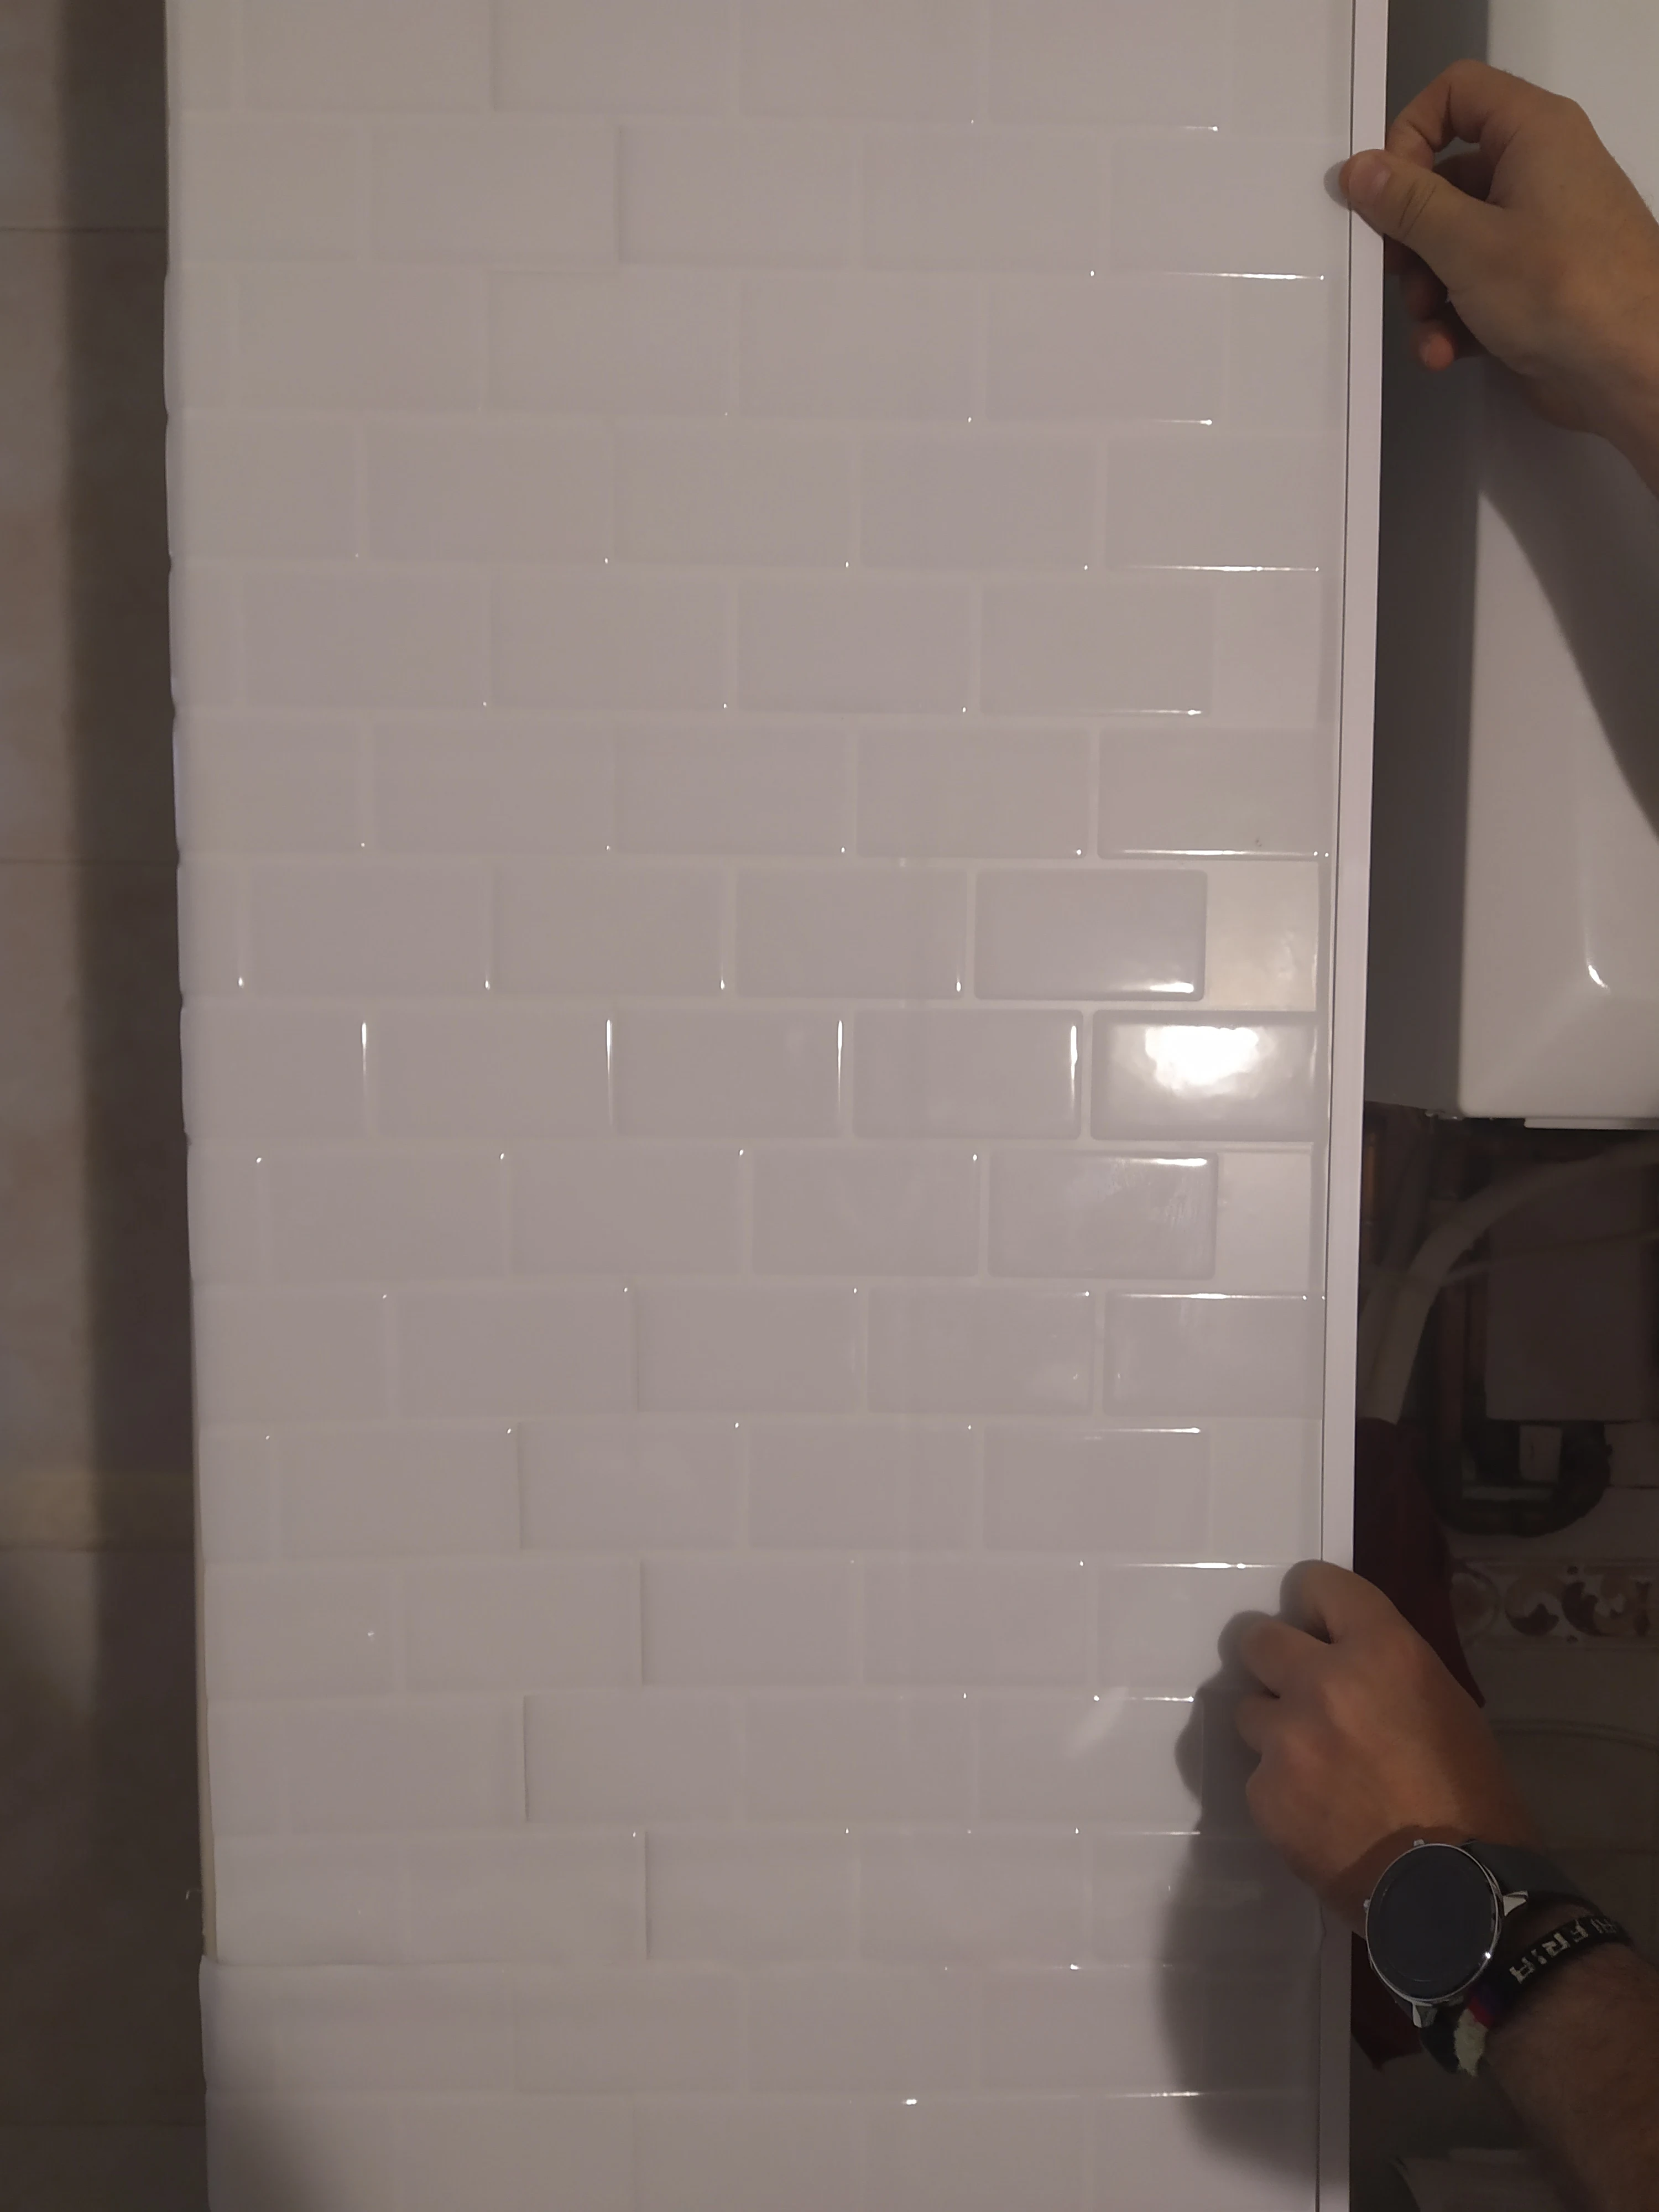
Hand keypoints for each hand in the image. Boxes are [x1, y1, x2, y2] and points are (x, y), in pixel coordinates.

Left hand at [1235, 1561, 1536, 1928]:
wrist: (1456, 1896)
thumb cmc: (1473, 1799)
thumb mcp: (1446, 1706)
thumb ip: (1386, 1670)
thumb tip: (1347, 1660)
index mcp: (1382, 1651)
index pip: (1317, 1584)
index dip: (1313, 1603)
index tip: (1314, 1623)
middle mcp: (1323, 1682)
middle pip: (1257, 1638)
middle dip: (1274, 1660)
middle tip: (1299, 1691)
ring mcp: (1287, 1739)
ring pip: (1249, 1709)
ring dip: (1275, 1730)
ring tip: (1315, 1768)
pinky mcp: (1264, 1794)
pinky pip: (1256, 1774)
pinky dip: (1280, 1790)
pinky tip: (1316, 1816)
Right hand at [1340, 62, 1658, 470]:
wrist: (1634, 369)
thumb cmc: (1565, 290)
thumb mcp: (1467, 242)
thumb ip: (1406, 203)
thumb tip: (1359, 169)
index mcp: (1533, 133)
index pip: (1457, 93)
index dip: (1410, 133)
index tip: (1384, 190)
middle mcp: (1538, 172)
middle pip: (1445, 179)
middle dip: (1411, 236)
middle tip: (1397, 272)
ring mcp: (1536, 232)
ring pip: (1452, 243)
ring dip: (1426, 291)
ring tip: (1429, 324)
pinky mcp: (1532, 287)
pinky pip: (1473, 289)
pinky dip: (1451, 321)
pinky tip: (1445, 351)